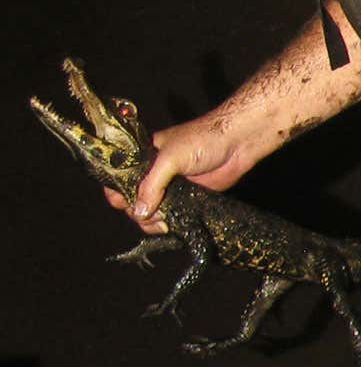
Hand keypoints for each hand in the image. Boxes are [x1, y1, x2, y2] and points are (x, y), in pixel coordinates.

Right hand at [105, 112, 251, 233]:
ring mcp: (170, 189)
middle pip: (132, 201)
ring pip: (151, 213)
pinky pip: (171, 216)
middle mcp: (153, 175)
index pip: (118, 179)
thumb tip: (139, 211)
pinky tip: (172, 226)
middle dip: (137, 212)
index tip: (124, 203)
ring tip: (164, 221)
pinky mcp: (187, 199)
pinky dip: (169, 224)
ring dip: (152, 222)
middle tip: (152, 213)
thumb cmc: (202, 140)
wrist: (236, 144)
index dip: (117, 193)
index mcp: (142, 158)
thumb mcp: (170, 158)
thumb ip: (152, 184)